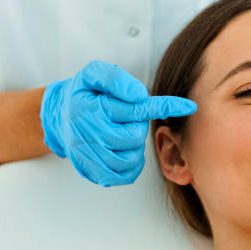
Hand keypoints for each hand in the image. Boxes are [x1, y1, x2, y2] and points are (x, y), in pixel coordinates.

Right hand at [40, 61, 195, 186]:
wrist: (60, 117)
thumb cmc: (84, 94)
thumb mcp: (93, 74)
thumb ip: (115, 79)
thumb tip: (138, 94)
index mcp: (92, 109)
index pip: (135, 109)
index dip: (165, 107)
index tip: (189, 106)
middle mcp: (89, 134)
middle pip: (135, 136)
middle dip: (136, 126)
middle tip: (123, 119)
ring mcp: (91, 156)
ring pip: (132, 157)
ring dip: (134, 147)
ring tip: (121, 133)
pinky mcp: (95, 172)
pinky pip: (126, 175)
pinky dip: (132, 165)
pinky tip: (125, 151)